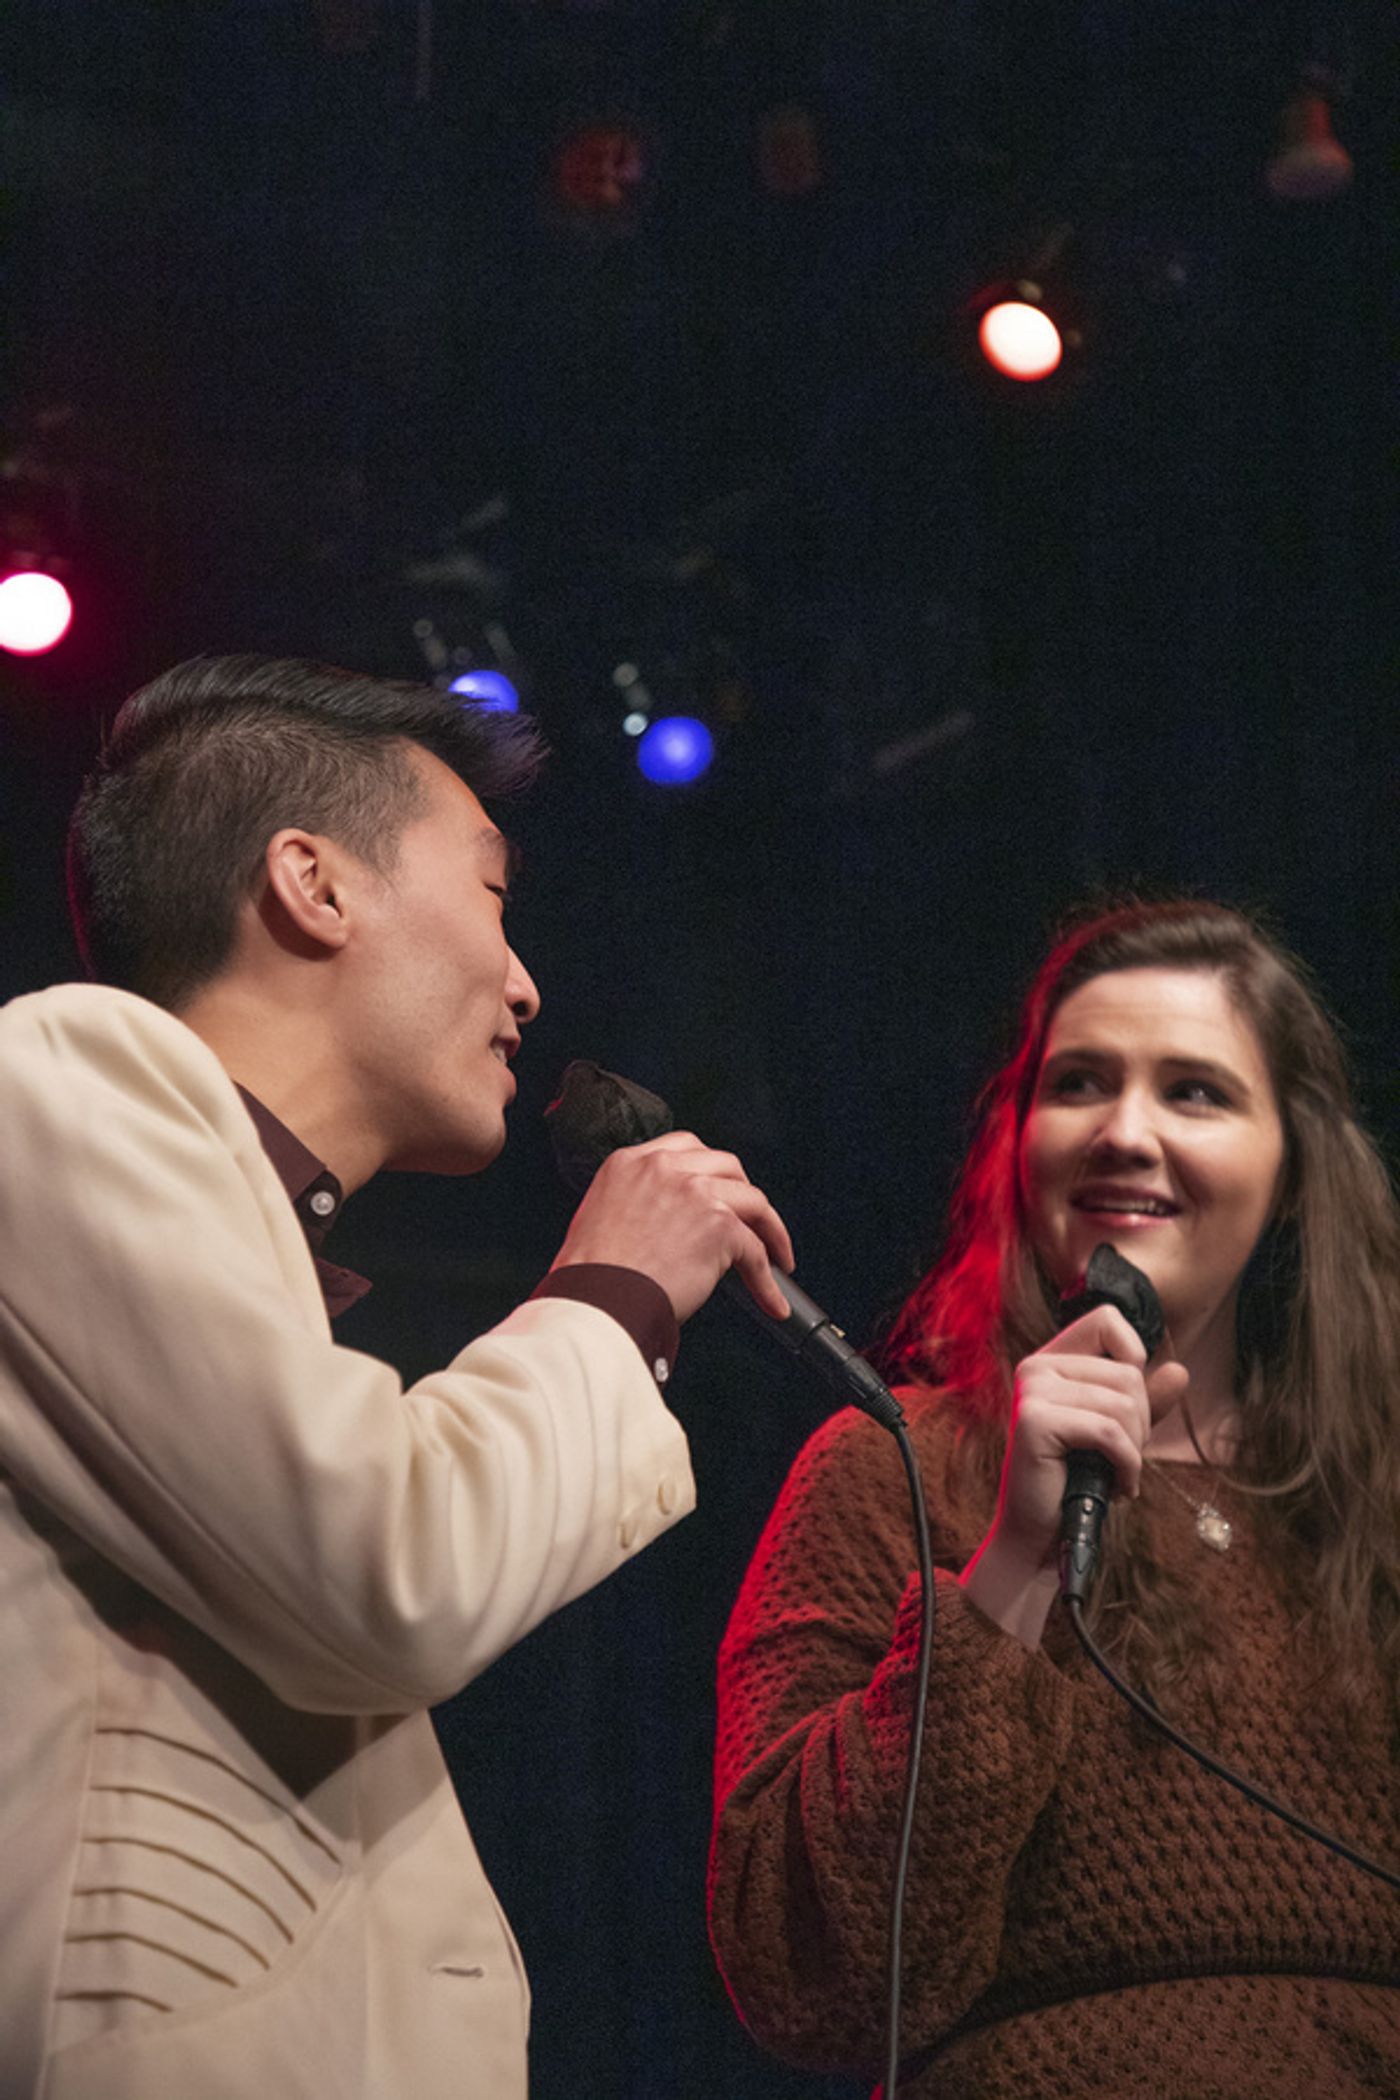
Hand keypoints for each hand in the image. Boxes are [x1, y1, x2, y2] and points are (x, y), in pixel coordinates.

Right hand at [548, 1132, 794, 1323]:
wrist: (595, 1303)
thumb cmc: (590, 1275)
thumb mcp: (599, 1215)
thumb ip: (635, 1202)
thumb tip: (668, 1223)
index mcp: (630, 1162)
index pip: (684, 1148)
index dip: (708, 1171)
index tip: (718, 1189)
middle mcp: (664, 1169)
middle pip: (726, 1166)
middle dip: (742, 1193)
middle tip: (749, 1221)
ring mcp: (696, 1193)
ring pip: (753, 1201)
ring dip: (770, 1230)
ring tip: (776, 1257)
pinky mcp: (719, 1226)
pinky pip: (756, 1252)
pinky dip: (767, 1280)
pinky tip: (771, 1298)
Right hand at [959, 1305, 1189, 1644]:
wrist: (1042, 1535)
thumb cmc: (1078, 1482)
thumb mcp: (1120, 1435)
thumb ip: (1146, 1401)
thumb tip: (1179, 1371)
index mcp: (1052, 1361)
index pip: (1107, 1321)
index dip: (1133, 1357)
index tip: (1126, 1406)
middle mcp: (1036, 1367)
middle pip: (1128, 1372)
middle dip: (1140, 1423)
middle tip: (1120, 1457)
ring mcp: (1032, 1391)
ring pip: (1123, 1404)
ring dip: (1134, 1450)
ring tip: (1116, 1475)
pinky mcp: (1034, 1421)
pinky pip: (1109, 1432)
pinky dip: (1127, 1466)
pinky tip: (1118, 1487)